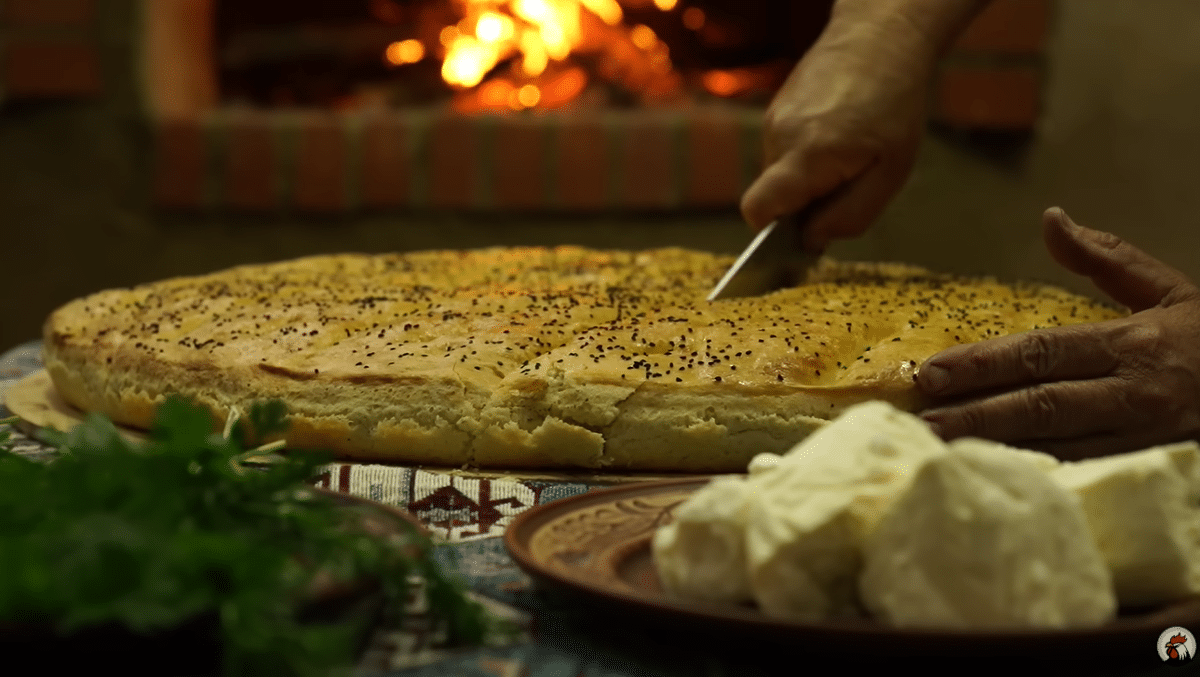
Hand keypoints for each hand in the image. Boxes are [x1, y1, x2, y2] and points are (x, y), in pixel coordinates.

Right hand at [739, 12, 935, 251]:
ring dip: (809, 178)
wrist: (880, 36)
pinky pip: (784, 150)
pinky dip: (807, 155)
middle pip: (772, 196)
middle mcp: (779, 137)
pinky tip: (838, 135)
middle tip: (848, 185)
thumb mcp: (890, 173)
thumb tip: (811, 241)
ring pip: (780, 173)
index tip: (801, 233)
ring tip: (849, 152)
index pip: (758, 210)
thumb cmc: (894, 104)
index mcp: (806, 155)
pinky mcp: (777, 109)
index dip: (771, 233)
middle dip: (803, 204)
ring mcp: (774, 120)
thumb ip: (850, 215)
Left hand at [917, 207, 1199, 458]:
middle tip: (920, 418)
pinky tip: (994, 475)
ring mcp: (1143, 437)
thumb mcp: (1169, 291)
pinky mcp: (1149, 467)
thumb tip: (1052, 218)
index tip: (932, 371)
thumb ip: (1108, 258)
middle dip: (976, 413)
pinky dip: (1036, 475)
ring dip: (995, 449)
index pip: (1042, 352)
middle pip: (1040, 405)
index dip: (983, 363)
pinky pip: (1082, 474)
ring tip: (940, 449)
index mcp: (1132, 344)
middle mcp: (1134, 392)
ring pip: (1057, 447)